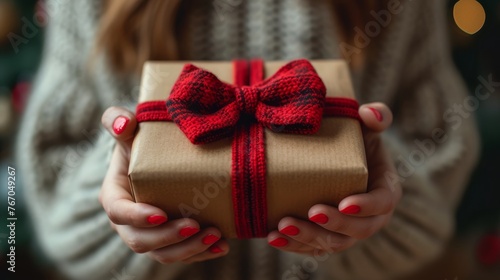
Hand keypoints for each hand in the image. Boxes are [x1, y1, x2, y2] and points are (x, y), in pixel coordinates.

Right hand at [99, 106, 228, 263]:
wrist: (157, 157)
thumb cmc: (141, 141)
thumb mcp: (128, 127)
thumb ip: (118, 120)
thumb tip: (126, 123)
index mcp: (114, 195)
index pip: (118, 212)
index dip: (137, 217)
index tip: (160, 214)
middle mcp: (128, 222)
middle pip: (141, 241)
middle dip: (168, 238)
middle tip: (195, 225)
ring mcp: (149, 234)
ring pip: (163, 253)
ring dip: (188, 249)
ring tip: (215, 236)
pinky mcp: (170, 240)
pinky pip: (182, 254)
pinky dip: (202, 253)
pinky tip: (222, 246)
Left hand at [267, 102, 401, 254]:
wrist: (334, 158)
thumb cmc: (354, 141)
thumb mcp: (367, 126)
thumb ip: (376, 116)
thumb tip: (368, 114)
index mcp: (385, 190)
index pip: (382, 203)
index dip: (366, 207)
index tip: (345, 204)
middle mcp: (369, 217)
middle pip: (358, 230)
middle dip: (335, 225)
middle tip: (312, 212)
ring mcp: (346, 231)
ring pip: (332, 243)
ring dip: (309, 239)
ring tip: (284, 227)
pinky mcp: (325, 236)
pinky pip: (312, 247)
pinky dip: (293, 246)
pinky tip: (273, 238)